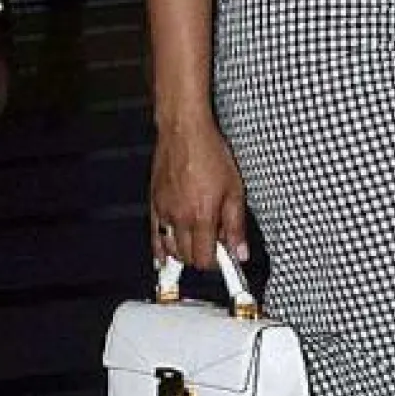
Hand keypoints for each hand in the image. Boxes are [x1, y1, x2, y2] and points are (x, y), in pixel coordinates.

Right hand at [150, 120, 247, 270]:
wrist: (185, 132)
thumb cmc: (210, 154)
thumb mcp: (234, 189)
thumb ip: (236, 225)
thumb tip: (240, 252)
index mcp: (202, 216)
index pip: (205, 259)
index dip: (218, 263)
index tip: (226, 259)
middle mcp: (180, 218)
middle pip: (188, 257)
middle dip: (203, 257)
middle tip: (215, 245)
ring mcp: (164, 212)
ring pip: (170, 249)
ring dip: (184, 253)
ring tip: (196, 244)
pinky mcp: (154, 203)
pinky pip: (154, 235)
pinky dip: (160, 249)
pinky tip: (164, 257)